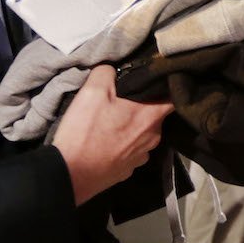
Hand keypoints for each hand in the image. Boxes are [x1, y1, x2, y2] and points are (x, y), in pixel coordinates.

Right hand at [51, 65, 171, 204]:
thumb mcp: (92, 91)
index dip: (166, 86)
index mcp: (151, 115)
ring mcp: (142, 156)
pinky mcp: (128, 170)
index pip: (172, 96)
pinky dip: (123, 144)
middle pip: (155, 115)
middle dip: (143, 106)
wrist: (71, 174)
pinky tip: (107, 141)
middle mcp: (153, 137)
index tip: (156, 80)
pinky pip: (131, 151)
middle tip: (122, 100)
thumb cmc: (86, 131)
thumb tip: (113, 68)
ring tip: (111, 121)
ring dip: (132, 127)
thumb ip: (107, 73)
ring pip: (143, 134)